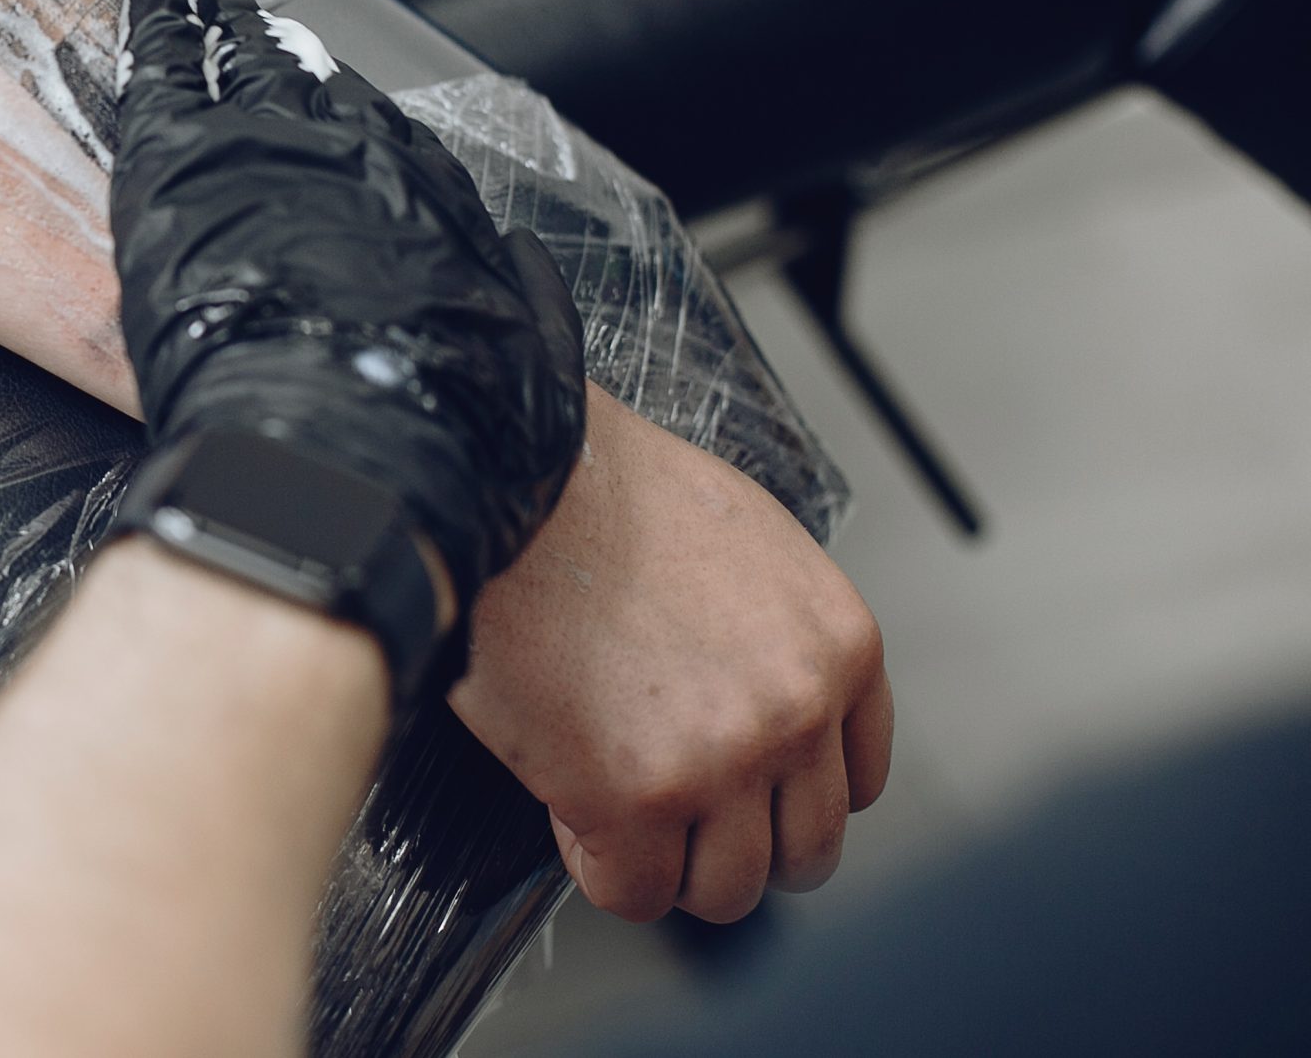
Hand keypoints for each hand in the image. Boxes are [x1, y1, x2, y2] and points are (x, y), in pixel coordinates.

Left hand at [109, 0, 586, 680]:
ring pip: (238, 63)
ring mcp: (261, 145)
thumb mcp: (535, 385)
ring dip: (220, 27)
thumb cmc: (441, 437)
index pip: (383, 133)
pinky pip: (159, 70)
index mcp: (424, 198)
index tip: (336, 98)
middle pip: (307, 83)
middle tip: (250, 23)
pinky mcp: (177, 161)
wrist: (341, 449)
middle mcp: (349, 153)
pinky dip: (153, 25)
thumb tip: (519, 262)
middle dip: (277, 49)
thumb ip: (533, 310)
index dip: (352, 113)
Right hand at [449, 388, 892, 923]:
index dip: (782, 792)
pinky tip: (570, 807)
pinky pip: (635, 892)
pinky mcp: (637, 797)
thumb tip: (746, 698)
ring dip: (668, 864)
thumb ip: (770, 634)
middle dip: (733, 841)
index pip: (855, 782)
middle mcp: (798, 709)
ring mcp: (724, 760)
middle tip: (672, 814)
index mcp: (838, 643)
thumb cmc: (598, 491)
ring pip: (726, 889)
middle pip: (804, 851)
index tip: (737, 786)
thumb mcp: (739, 538)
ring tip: (612, 809)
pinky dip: (600, 867)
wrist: (513, 476)